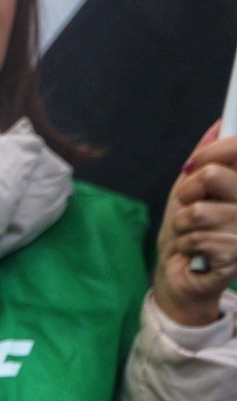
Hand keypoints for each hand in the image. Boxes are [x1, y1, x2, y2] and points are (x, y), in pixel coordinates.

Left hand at [156, 122, 236, 325]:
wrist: (181, 276)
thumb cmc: (188, 232)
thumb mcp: (191, 190)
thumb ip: (207, 158)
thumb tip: (218, 125)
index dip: (213, 150)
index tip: (194, 164)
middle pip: (212, 175)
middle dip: (187, 192)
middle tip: (189, 208)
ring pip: (198, 210)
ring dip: (182, 224)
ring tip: (191, 233)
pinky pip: (195, 237)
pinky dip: (184, 244)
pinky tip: (195, 253)